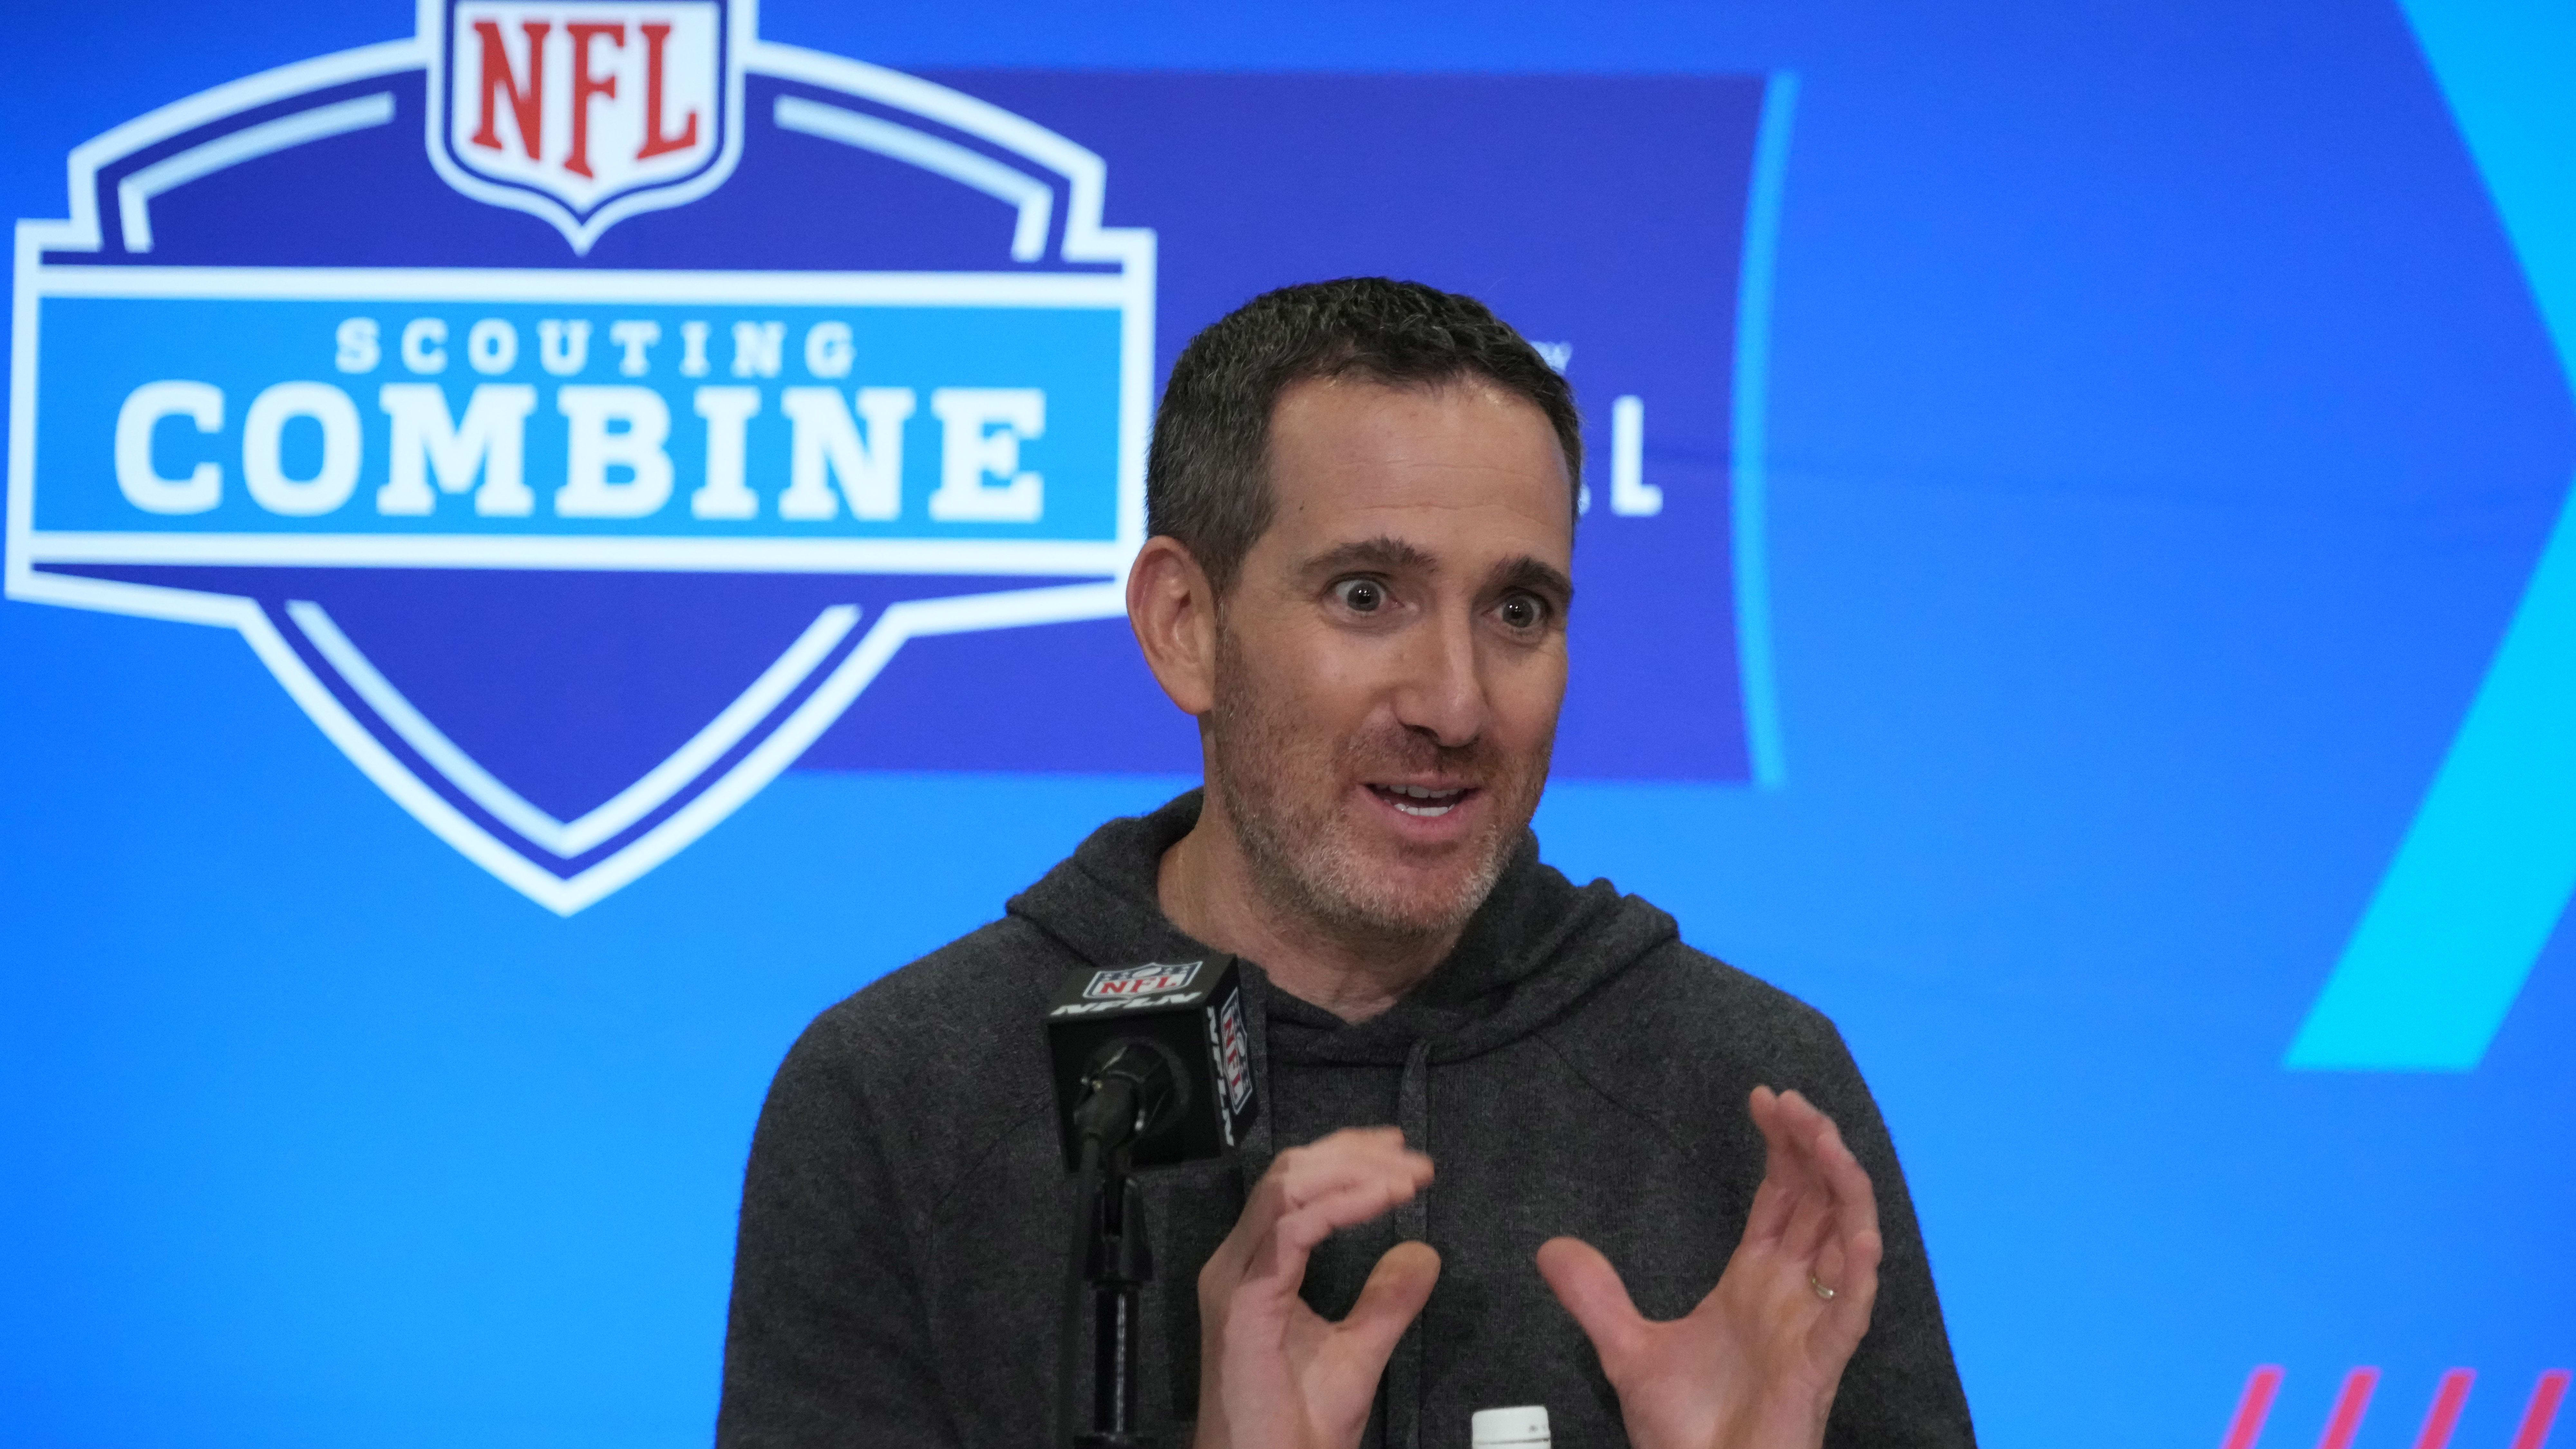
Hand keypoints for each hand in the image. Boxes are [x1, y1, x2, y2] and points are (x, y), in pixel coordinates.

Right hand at [1193, 1127, 1441, 1448]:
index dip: (1347, 1159)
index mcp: (1256, 1267)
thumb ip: (1387, 1300)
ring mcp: (1234, 1280)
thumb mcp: (1358, 1351)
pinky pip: (1291, 1228)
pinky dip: (1342, 1206)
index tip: (1403, 1158)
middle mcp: (1236, 1263)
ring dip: (1352, 1171)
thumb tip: (1421, 1253)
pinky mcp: (1243, 1302)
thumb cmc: (1296, 1427)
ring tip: (1405, 1177)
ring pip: (1286, 1187)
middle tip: (1413, 1159)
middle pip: (1289, 1172)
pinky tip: (1382, 1202)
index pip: (1295, 1185)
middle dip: (1354, 1154)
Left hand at [1537, 1087, 1881, 1448]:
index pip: (1780, 1197)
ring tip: (1824, 1139)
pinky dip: (1860, 1272)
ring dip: (1842, 1188)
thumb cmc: (1683, 1432)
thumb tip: (1552, 1247)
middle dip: (1813, 1147)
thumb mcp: (1626, 1351)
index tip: (1765, 1099)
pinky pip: (1852, 1313)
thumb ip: (1596, 1298)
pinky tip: (1859, 1234)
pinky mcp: (1820, 1366)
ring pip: (1847, 1241)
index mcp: (1755, 1282)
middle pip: (1817, 1202)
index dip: (1782, 1147)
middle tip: (1793, 1101)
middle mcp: (1792, 1294)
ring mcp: (1811, 1327)